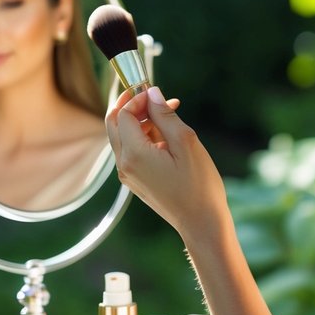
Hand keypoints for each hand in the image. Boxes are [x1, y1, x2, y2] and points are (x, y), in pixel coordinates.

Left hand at [105, 86, 228, 241]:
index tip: (156, 91)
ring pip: (121, 136)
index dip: (137, 98)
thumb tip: (152, 93)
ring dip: (139, 121)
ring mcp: (127, 175)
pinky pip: (130, 151)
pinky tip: (166, 136)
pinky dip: (142, 137)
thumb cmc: (199, 185)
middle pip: (113, 123)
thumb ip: (165, 115)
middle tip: (154, 97)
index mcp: (134, 154)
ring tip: (168, 115)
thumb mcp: (186, 143)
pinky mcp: (134, 180)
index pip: (123, 114)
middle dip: (131, 106)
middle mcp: (124, 165)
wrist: (201, 223)